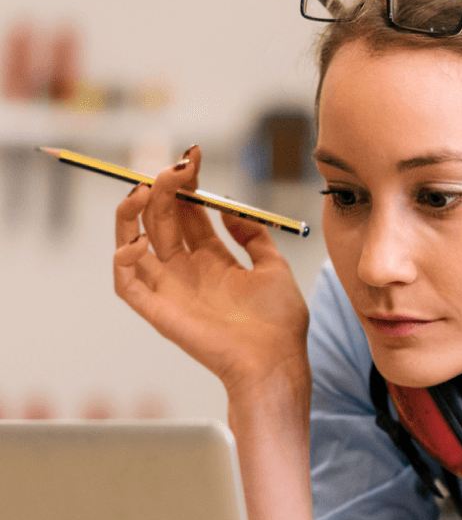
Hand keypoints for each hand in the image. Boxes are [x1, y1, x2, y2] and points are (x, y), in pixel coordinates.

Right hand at [113, 146, 309, 396]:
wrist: (275, 362)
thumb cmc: (279, 323)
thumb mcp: (274, 268)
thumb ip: (254, 236)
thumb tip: (231, 208)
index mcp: (214, 260)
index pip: (189, 212)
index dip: (187, 183)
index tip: (193, 157)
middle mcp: (187, 270)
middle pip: (162, 218)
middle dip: (164, 186)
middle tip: (175, 166)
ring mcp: (169, 288)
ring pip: (132, 240)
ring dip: (132, 211)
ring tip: (146, 189)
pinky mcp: (157, 310)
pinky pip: (125, 281)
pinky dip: (123, 257)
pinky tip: (140, 241)